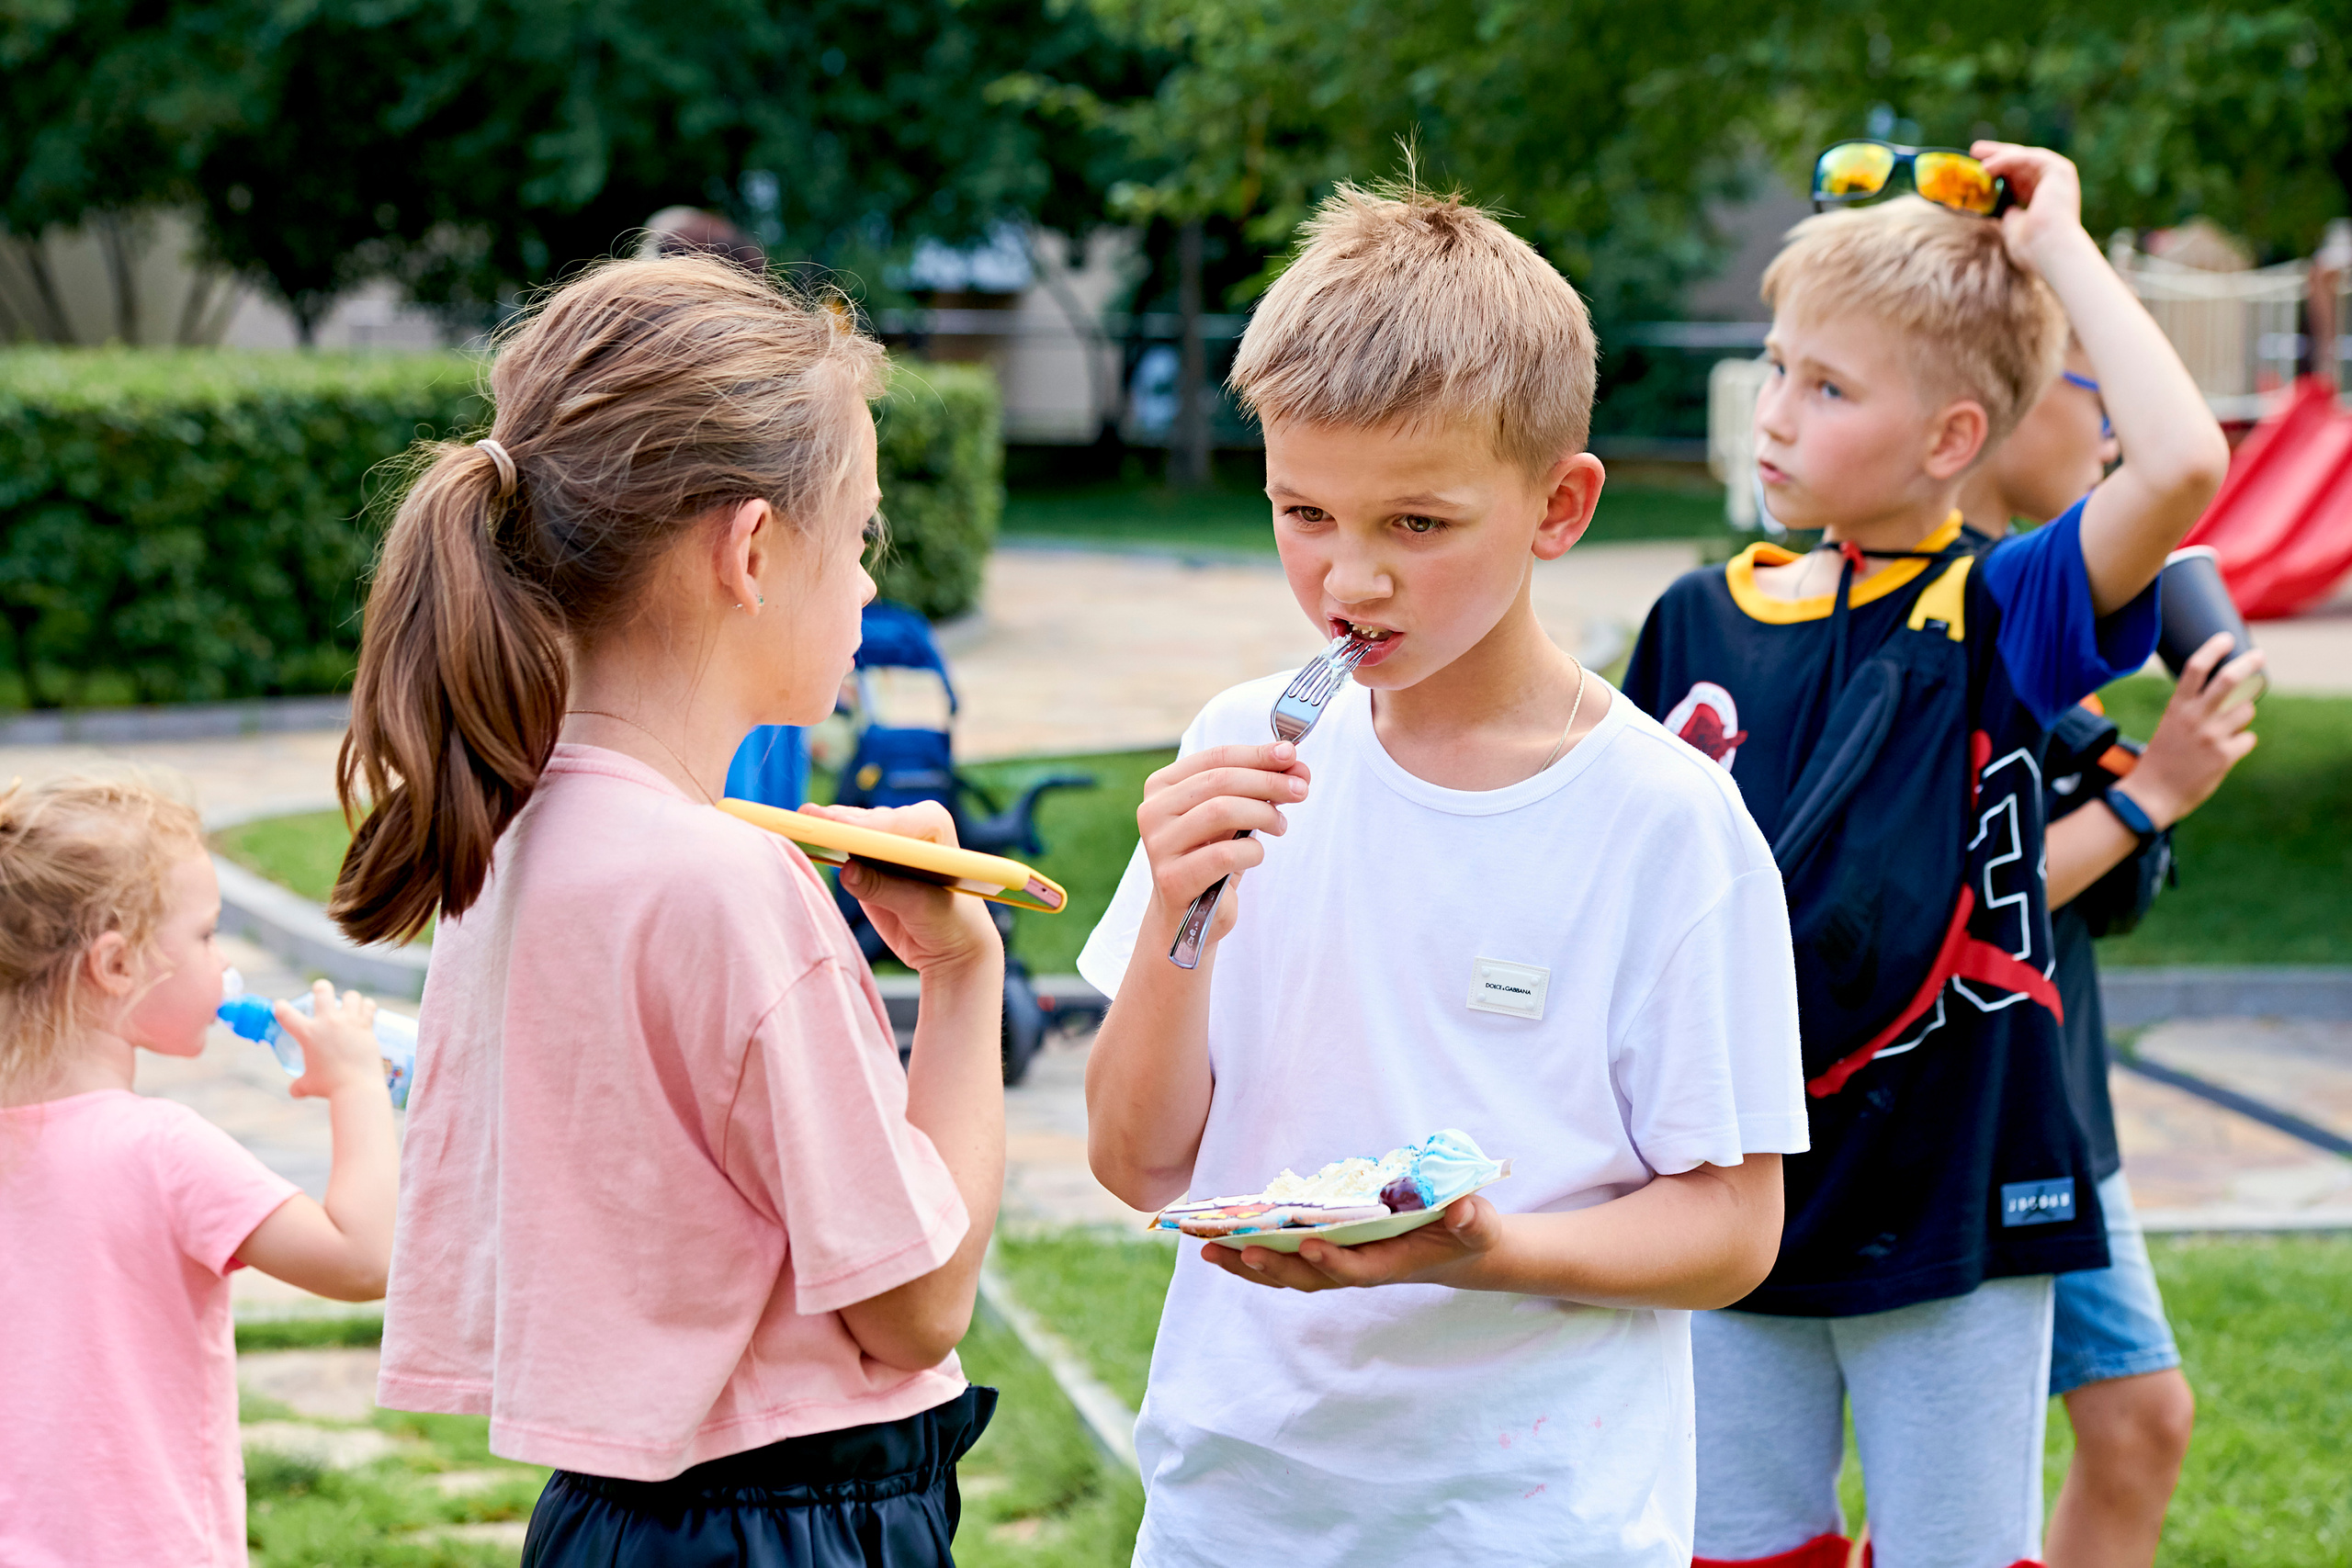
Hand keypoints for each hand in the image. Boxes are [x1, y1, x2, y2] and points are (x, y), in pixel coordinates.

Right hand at [278, 981, 384, 1101]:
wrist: (356, 1087)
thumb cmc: (329, 1087)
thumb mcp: (308, 1086)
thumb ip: (298, 1086)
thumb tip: (294, 1091)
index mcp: (308, 1033)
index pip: (286, 1013)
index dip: (280, 1007)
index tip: (280, 1006)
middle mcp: (328, 1022)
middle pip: (323, 991)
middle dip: (320, 987)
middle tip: (320, 990)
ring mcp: (348, 1022)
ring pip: (350, 996)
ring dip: (348, 998)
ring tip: (348, 1004)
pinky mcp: (366, 1026)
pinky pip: (368, 1006)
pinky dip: (367, 1006)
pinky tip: (366, 1009)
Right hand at [800, 801, 1000, 973]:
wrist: (948, 944)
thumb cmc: (950, 923)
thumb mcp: (923, 909)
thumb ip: (886, 890)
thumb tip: (847, 871)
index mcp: (935, 827)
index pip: (901, 821)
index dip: (875, 826)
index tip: (850, 832)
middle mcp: (908, 824)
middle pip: (867, 821)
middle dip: (840, 824)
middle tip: (810, 822)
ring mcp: (882, 839)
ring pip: (848, 829)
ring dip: (825, 830)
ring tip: (799, 827)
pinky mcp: (862, 857)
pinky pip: (838, 845)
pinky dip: (820, 844)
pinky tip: (800, 840)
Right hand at [1137, 742, 1311, 941]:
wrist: (1188, 914)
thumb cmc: (1212, 855)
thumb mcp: (1233, 815)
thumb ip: (1256, 786)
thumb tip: (1293, 761)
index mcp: (1162, 786)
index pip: (1215, 758)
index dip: (1257, 754)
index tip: (1291, 755)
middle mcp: (1152, 811)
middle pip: (1220, 781)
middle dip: (1267, 782)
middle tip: (1300, 789)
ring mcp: (1159, 845)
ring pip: (1221, 811)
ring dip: (1263, 814)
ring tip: (1280, 825)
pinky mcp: (1172, 878)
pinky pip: (1225, 854)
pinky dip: (1252, 852)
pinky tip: (1256, 856)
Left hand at [1198, 1195, 1503, 1292]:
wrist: (1458, 1251)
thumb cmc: (1466, 1234)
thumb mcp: (1478, 1225)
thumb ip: (1473, 1220)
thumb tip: (1463, 1211)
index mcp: (1390, 1264)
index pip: (1355, 1270)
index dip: (1331, 1262)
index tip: (1307, 1244)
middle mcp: (1358, 1269)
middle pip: (1307, 1278)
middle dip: (1272, 1266)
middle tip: (1236, 1248)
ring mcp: (1339, 1265)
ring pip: (1286, 1274)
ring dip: (1248, 1265)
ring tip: (1209, 1248)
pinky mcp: (1327, 1256)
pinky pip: (1283, 1261)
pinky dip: (1251, 1256)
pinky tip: (1219, 1243)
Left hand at [1971, 141, 2085, 272]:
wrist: (2051, 249)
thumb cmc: (2032, 248)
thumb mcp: (2013, 227)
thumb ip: (2008, 215)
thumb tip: (1999, 208)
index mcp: (2043, 198)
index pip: (2019, 178)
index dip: (1999, 171)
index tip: (1978, 168)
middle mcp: (2053, 184)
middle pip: (2020, 163)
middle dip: (1996, 155)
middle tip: (1975, 150)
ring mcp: (2058, 176)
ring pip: (2023, 157)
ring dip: (1998, 153)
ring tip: (1975, 151)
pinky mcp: (2058, 170)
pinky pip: (2027, 158)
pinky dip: (2006, 160)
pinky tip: (1986, 166)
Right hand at [2117, 632, 2263, 826]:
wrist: (2152, 796)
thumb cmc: (2161, 760)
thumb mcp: (2171, 727)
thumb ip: (2196, 710)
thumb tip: (2233, 695)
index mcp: (2177, 708)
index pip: (2196, 668)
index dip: (2213, 649)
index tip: (2226, 639)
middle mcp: (2195, 718)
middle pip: (2228, 680)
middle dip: (2248, 663)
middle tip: (2259, 656)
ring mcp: (2211, 736)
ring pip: (2246, 711)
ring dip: (2242, 717)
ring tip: (2225, 731)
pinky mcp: (2224, 756)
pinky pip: (2248, 738)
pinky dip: (2241, 744)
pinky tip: (2223, 754)